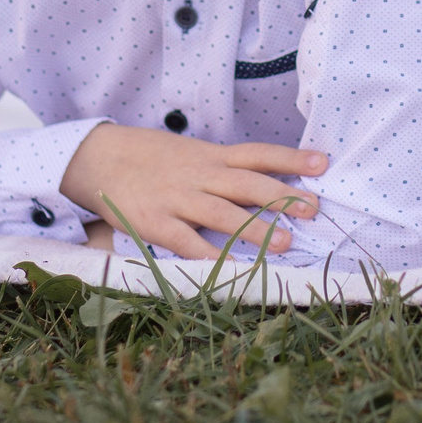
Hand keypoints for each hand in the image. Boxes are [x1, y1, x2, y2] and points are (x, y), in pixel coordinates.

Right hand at [59, 123, 326, 258]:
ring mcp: (177, 199)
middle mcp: (199, 175)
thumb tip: (266, 182)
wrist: (99, 158)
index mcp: (210, 156)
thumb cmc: (151, 158)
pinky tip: (227, 269)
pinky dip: (206, 255)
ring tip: (284, 243)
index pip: (257, 153)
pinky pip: (185, 242)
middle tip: (313, 208)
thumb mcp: (190, 154)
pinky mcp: (156, 223)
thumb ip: (223, 168)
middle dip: (281, 196)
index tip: (322, 162)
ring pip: (222, 214)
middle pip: (246, 183)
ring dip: (254, 229)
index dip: (290, 158)